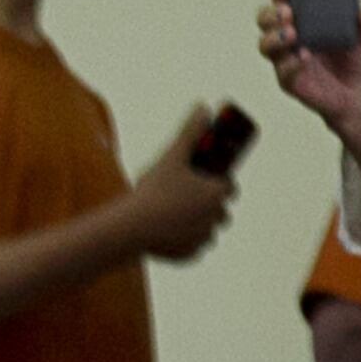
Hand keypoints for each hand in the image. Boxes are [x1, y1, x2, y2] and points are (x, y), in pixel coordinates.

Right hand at [114, 110, 239, 261]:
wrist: (131, 229)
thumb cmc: (153, 191)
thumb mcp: (172, 158)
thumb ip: (190, 132)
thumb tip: (203, 107)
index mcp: (217, 193)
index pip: (229, 185)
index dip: (218, 180)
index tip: (204, 178)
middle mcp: (216, 218)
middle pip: (220, 209)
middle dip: (208, 203)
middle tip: (185, 196)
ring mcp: (203, 238)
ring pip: (208, 229)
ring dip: (199, 223)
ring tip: (177, 215)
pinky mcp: (190, 255)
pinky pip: (194, 247)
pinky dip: (186, 241)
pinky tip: (170, 233)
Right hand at [255, 0, 360, 129]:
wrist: (358, 92)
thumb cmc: (355, 58)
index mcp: (302, 20)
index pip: (282, 1)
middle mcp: (288, 37)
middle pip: (265, 20)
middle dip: (271, 14)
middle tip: (287, 12)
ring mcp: (284, 59)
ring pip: (265, 45)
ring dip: (274, 38)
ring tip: (291, 34)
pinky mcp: (289, 81)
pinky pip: (282, 71)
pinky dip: (291, 63)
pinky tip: (304, 57)